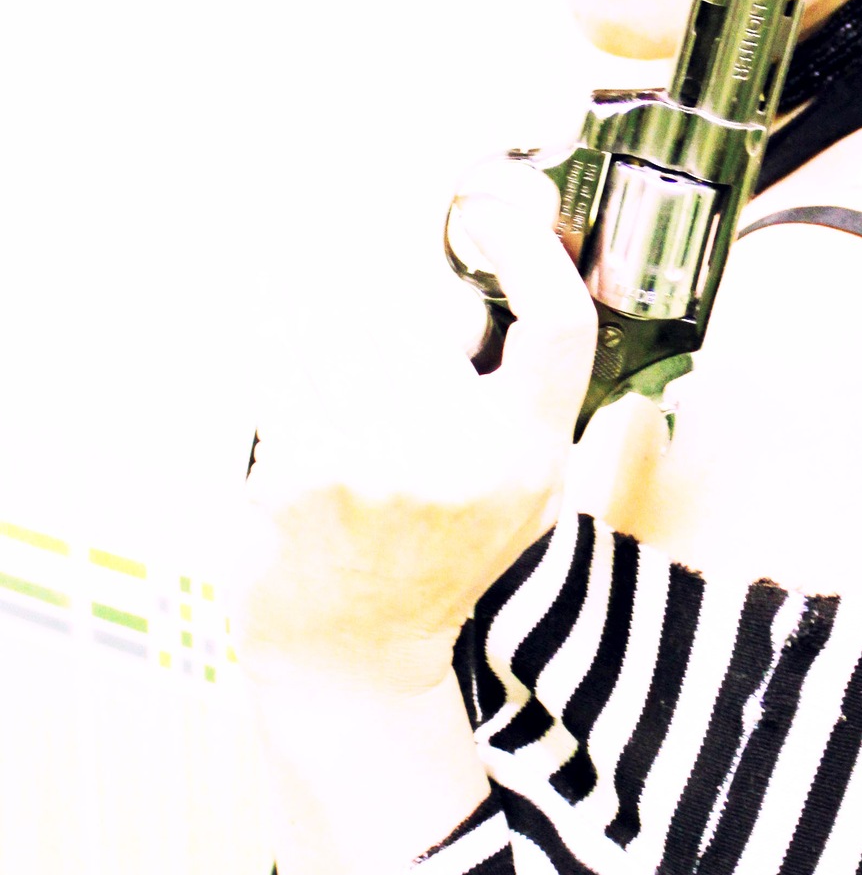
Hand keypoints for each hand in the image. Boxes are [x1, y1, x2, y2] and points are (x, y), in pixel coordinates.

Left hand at [232, 160, 595, 698]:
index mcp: (527, 457)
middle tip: (396, 358)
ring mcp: (372, 464)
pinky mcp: (294, 469)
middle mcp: (458, 459)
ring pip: (349, 328)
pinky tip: (302, 429)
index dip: (531, 252)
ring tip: (346, 407)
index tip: (494, 221)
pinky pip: (289, 368)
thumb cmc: (441, 556)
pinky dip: (290, 381)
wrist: (351, 654)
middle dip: (406, 313)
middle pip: (430, 311)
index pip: (558, 325)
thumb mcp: (531, 488)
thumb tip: (525, 255)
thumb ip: (532, 392)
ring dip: (341, 344)